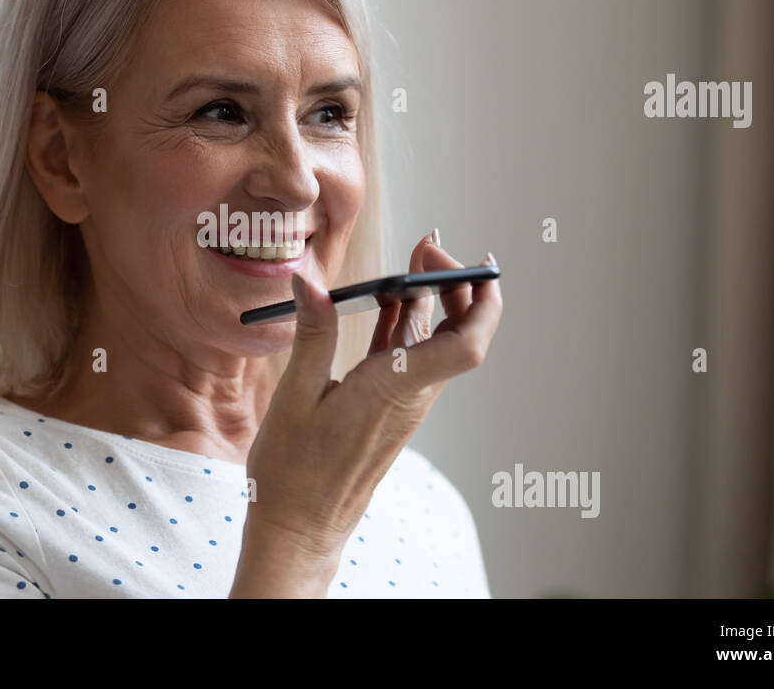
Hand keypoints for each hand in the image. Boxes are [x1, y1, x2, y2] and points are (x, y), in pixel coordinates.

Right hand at [237, 232, 502, 581]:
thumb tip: (309, 280)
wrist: (299, 527)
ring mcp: (402, 401)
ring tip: (410, 260)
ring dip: (428, 298)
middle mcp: (410, 395)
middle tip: (429, 245)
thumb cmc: (294, 473)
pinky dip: (403, 322)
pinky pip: (408, 356)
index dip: (480, 298)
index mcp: (393, 389)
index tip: (464, 260)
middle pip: (459, 333)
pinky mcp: (387, 405)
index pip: (466, 345)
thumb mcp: (293, 397)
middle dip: (455, 283)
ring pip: (434, 341)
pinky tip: (387, 299)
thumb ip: (311, 335)